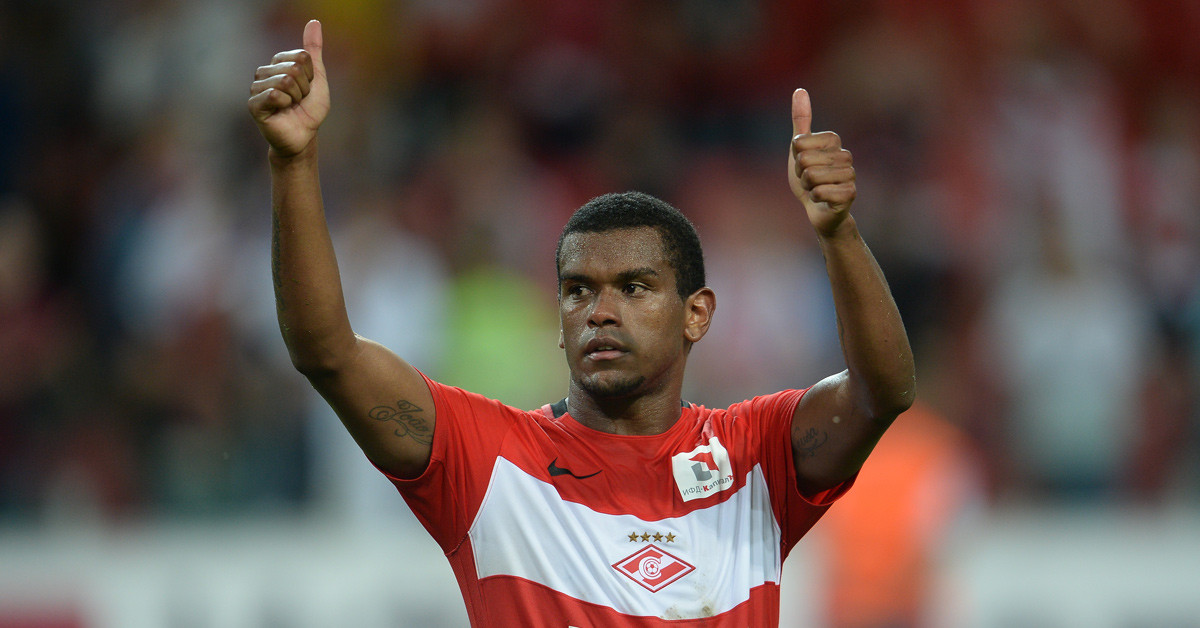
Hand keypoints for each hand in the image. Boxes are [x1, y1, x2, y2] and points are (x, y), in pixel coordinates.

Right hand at [248, 20, 329, 158]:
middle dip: (304, 88)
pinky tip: (282, 111)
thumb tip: (313, 22)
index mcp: (278, 62)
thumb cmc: (309, 109)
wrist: (304, 136)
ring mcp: (257, 87)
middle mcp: (264, 72)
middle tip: (299, 100)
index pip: (301, 56)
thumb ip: (314, 50)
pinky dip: (285, 104)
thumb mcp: (318, 77)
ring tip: (291, 106)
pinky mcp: (253, 103)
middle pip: (293, 68)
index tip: (307, 89)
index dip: (311, 76)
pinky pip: (274, 94)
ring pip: (285, 80)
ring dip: (296, 97)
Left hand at [788, 89, 855, 235]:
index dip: (795, 157)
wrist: (819, 210)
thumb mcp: (799, 148)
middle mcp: (846, 155)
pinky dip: (814, 198)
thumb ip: (800, 120)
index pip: (799, 142)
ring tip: (816, 189)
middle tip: (809, 180)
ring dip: (807, 187)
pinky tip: (822, 200)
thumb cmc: (809, 178)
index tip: (803, 165)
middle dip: (800, 174)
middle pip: (804, 160)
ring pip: (811, 177)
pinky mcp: (850, 194)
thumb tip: (800, 89)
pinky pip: (820, 192)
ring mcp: (850, 174)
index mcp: (834, 140)